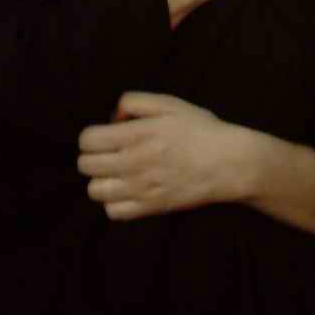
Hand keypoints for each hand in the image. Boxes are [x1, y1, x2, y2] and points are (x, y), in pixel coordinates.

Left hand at [77, 93, 243, 220]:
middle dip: (92, 156)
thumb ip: (135, 102)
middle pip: (86, 165)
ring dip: (101, 179)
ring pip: (95, 191)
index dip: (91, 136)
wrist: (228, 163)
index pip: (88, 140)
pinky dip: (114, 202)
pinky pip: (113, 212)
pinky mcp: (150, 208)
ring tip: (116, 172)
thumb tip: (113, 117)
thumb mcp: (168, 103)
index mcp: (136, 135)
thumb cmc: (200, 130)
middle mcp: (133, 163)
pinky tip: (127, 190)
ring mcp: (141, 189)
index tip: (103, 135)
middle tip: (109, 153)